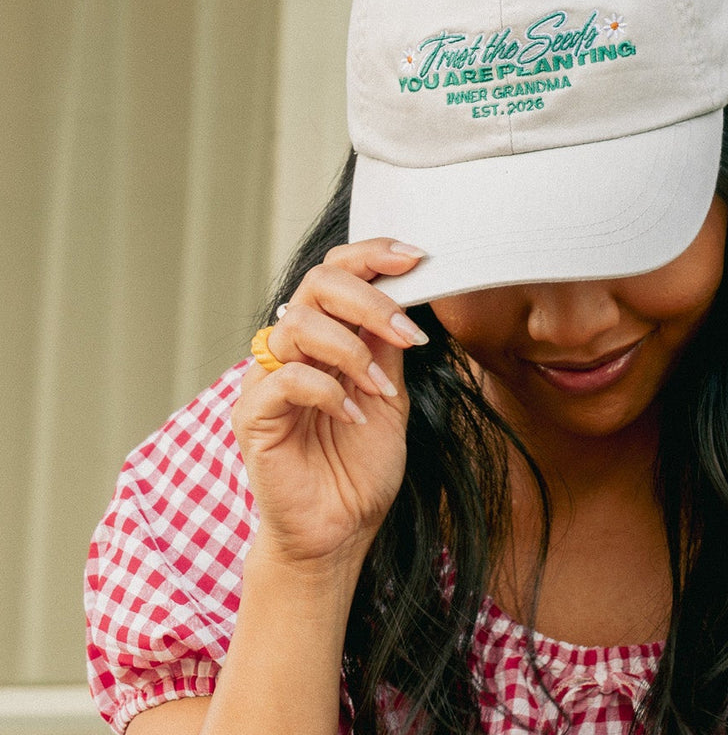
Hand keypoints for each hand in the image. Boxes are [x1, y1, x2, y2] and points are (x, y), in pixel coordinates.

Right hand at [232, 239, 428, 565]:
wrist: (340, 531)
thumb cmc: (361, 466)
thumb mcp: (390, 394)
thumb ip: (388, 346)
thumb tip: (406, 293)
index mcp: (324, 337)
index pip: (336, 272)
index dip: (372, 255)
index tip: (416, 258)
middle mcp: (290, 349)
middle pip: (317, 284)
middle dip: (370, 301)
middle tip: (408, 335)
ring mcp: (266, 379)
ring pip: (299, 325)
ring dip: (352, 353)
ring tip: (379, 392)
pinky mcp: (252, 415)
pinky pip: (286, 378)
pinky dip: (329, 391)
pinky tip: (353, 416)